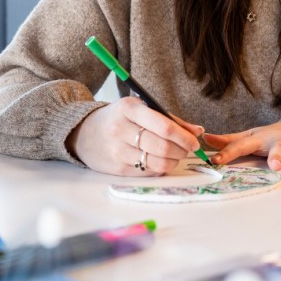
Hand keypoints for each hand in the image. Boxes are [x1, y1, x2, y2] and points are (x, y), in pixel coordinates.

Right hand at [67, 97, 204, 176]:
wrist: (82, 133)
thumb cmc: (118, 118)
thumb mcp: (139, 109)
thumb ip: (169, 119)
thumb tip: (197, 131)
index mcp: (129, 109)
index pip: (164, 126)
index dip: (184, 136)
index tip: (195, 141)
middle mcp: (121, 130)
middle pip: (163, 147)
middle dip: (182, 150)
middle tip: (187, 149)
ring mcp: (117, 151)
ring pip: (157, 163)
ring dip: (173, 161)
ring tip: (175, 155)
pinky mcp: (117, 169)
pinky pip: (148, 172)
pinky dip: (160, 168)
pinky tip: (160, 161)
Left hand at [202, 117, 280, 172]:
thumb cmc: (271, 136)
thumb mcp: (250, 137)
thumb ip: (230, 141)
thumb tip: (206, 139)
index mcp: (261, 139)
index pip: (241, 146)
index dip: (227, 153)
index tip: (214, 161)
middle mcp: (280, 139)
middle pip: (278, 148)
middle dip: (276, 156)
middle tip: (274, 166)